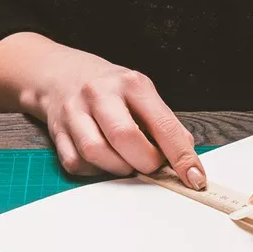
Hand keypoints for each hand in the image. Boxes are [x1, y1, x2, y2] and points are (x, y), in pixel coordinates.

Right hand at [0, 34, 205, 185]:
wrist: (59, 74)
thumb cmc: (110, 88)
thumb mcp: (142, 93)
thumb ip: (164, 124)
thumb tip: (186, 157)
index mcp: (131, 84)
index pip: (162, 125)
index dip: (181, 156)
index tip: (194, 177)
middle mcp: (101, 94)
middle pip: (126, 138)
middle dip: (145, 162)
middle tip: (151, 165)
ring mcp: (75, 112)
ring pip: (96, 153)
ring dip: (118, 168)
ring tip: (127, 162)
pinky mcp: (57, 132)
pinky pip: (77, 163)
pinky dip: (95, 170)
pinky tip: (104, 160)